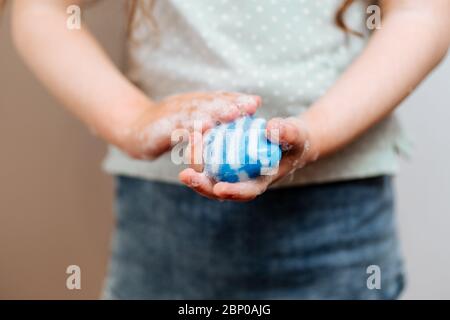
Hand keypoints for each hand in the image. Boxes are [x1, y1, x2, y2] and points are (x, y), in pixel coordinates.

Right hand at [116, 92, 260, 159]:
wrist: (131, 129)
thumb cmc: (165, 128)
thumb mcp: (188, 120)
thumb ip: (208, 118)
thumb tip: (236, 117)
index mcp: (193, 104)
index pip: (217, 99)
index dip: (236, 100)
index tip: (255, 103)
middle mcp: (184, 105)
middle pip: (209, 102)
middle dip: (230, 103)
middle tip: (249, 106)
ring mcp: (171, 114)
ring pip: (195, 112)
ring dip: (215, 111)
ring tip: (232, 113)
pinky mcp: (159, 128)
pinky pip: (176, 128)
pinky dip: (190, 129)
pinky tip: (204, 130)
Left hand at [179, 117, 319, 200]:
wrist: (288, 137)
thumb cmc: (295, 139)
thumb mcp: (296, 134)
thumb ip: (287, 133)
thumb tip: (271, 129)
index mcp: (260, 181)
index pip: (246, 192)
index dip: (232, 192)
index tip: (219, 188)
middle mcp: (242, 180)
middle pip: (218, 189)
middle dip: (201, 185)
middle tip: (186, 175)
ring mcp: (231, 170)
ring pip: (208, 174)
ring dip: (195, 164)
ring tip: (188, 145)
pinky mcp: (224, 158)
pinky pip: (208, 157)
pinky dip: (199, 148)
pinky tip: (192, 133)